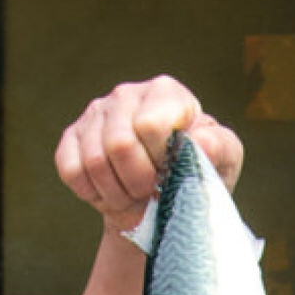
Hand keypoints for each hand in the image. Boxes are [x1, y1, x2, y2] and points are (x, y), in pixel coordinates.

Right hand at [54, 77, 244, 237]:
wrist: (162, 201)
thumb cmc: (196, 174)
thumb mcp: (222, 163)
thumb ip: (219, 148)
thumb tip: (202, 141)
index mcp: (166, 93)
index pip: (151, 125)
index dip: (161, 161)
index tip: (172, 173)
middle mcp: (127, 94)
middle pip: (119, 145)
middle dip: (139, 183)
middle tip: (152, 193)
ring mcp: (96, 113)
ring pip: (95, 161)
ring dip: (118, 193)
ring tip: (135, 196)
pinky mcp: (72, 137)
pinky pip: (72, 171)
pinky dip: (93, 193)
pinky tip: (111, 192)